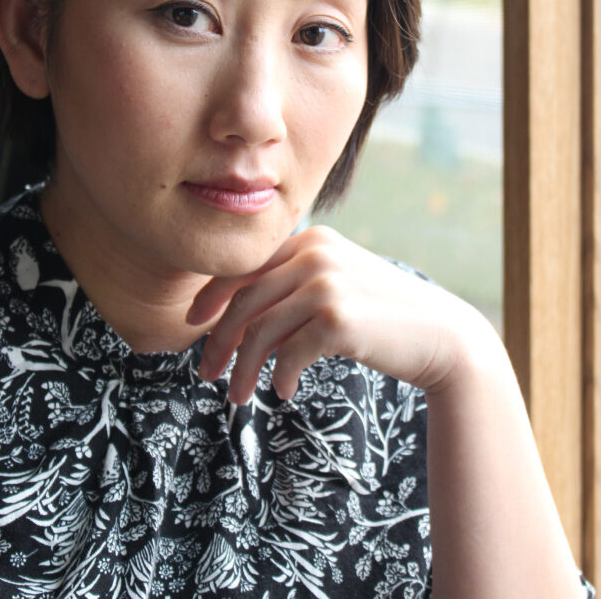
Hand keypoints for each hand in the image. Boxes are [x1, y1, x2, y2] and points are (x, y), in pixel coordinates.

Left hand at [187, 225, 489, 404]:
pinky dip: (279, 377)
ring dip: (243, 370)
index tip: (194, 324)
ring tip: (237, 396)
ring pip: (260, 331)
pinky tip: (283, 391)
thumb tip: (233, 312)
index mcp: (310, 239)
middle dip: (218, 341)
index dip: (212, 296)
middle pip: (244, 300)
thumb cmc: (381, 314)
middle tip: (205, 373)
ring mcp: (326, 284)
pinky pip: (288, 354)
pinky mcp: (337, 319)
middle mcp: (315, 254)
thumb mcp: (335, 282)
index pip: (245, 266)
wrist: (441, 335)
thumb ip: (292, 282)